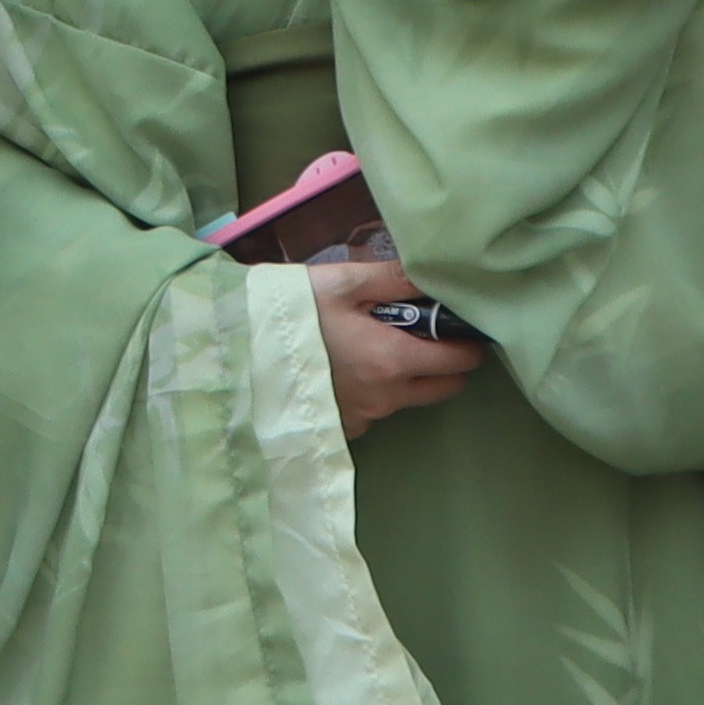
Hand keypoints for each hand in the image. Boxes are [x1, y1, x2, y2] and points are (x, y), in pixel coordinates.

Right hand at [308, 248, 485, 429]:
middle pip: (444, 388)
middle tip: (418, 333)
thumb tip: (439, 276)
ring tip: (372, 344)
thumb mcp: (344, 282)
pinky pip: (374, 411)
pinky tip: (346, 368)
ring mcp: (363, 418)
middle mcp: (386, 398)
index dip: (465, 341)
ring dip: (406, 377)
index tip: (454, 324)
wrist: (238, 349)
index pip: (460, 361)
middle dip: (444, 363)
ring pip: (407, 399)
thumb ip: (397, 279)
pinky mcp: (342, 428)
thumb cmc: (293, 311)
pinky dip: (373, 391)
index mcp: (393, 361)